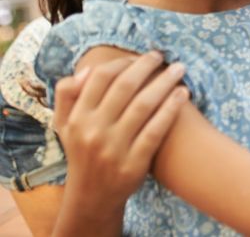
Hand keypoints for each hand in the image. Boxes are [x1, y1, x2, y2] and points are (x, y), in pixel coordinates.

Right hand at [54, 51, 188, 209]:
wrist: (93, 196)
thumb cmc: (83, 152)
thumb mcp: (65, 125)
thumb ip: (67, 95)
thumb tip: (87, 69)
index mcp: (78, 118)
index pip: (101, 78)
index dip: (122, 62)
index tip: (138, 56)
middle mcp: (94, 131)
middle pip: (125, 87)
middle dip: (146, 66)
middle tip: (162, 56)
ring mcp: (114, 148)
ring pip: (144, 105)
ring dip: (164, 82)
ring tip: (179, 69)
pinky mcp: (134, 163)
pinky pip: (156, 130)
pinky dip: (171, 109)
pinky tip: (183, 94)